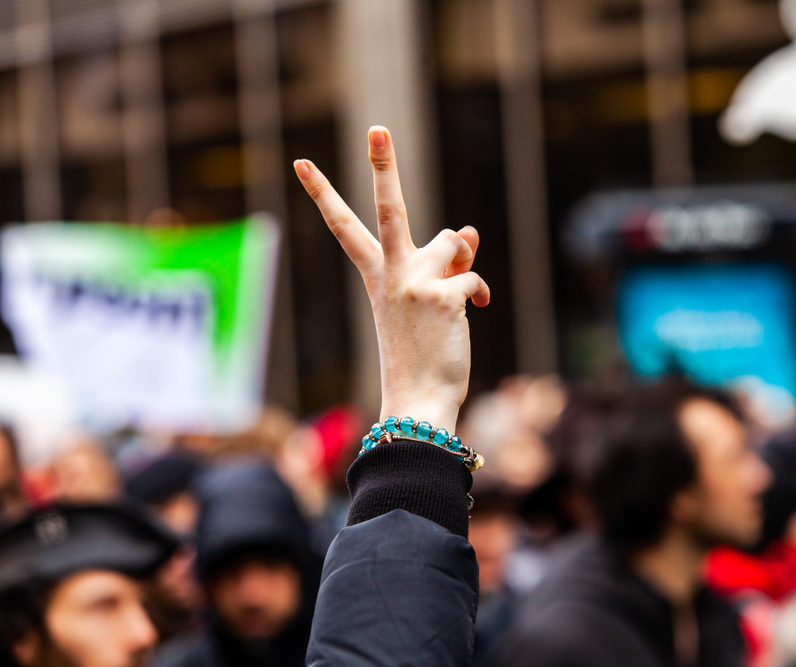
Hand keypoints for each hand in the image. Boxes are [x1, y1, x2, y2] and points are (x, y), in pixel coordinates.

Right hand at [294, 126, 489, 433]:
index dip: (322, 193)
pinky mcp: (443, 296)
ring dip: (460, 259)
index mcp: (376, 275)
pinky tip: (474, 311)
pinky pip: (472, 275)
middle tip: (377, 128)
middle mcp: (391, 274)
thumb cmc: (419, 353)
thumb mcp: (424, 302)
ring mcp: (414, 283)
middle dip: (383, 165)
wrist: (418, 399)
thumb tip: (470, 230)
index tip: (301, 162)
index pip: (345, 227)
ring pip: (452, 240)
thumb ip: (445, 262)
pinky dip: (478, 293)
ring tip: (454, 297)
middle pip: (388, 208)